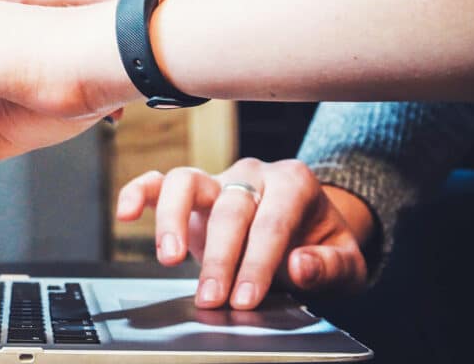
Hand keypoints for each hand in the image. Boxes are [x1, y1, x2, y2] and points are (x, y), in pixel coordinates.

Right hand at [116, 158, 373, 309]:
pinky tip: (126, 213)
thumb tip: (299, 265)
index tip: (247, 297)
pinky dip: (139, 193)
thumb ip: (329, 265)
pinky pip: (159, 182)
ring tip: (169, 259)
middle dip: (220, 257)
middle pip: (230, 208)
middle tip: (212, 297)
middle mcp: (253, 174)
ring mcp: (219, 180)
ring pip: (186, 181)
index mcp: (294, 183)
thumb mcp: (347, 262)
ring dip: (173, 220)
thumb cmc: (322, 246)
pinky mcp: (192, 192)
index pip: (272, 221)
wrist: (309, 231)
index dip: (258, 262)